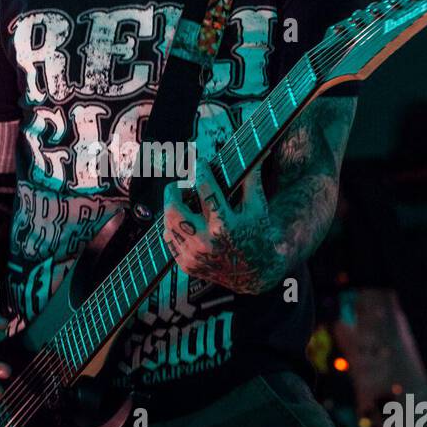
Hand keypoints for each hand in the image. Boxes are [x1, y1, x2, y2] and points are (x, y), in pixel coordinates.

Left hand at [162, 160, 275, 293]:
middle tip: (178, 184)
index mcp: (225, 226)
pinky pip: (169, 241)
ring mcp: (193, 256)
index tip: (200, 162)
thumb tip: (259, 152)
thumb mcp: (257, 208)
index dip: (202, 171)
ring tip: (180, 200)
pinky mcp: (186, 266)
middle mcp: (206, 242)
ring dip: (171, 208)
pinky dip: (173, 228)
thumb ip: (252, 180)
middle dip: (172, 191)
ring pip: (168, 224)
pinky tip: (182, 220)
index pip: (206, 190)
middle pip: (174, 209)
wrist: (255, 274)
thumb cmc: (257, 235)